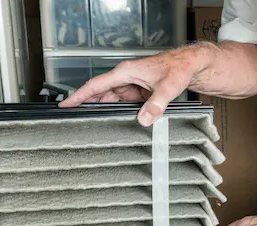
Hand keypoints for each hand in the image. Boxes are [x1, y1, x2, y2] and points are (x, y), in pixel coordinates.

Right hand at [59, 50, 197, 126]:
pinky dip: (119, 113)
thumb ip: (156, 104)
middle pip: (101, 95)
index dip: (79, 95)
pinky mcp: (139, 94)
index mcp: (125, 72)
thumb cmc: (178, 69)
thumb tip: (144, 120)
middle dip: (88, 107)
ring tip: (94, 127)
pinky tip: (117, 124)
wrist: (190, 66)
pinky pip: (124, 105)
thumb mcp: (168, 88)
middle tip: (76, 123)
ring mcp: (132, 86)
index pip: (96, 85)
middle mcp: (125, 78)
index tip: (65, 104)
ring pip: (112, 101)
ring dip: (105, 112)